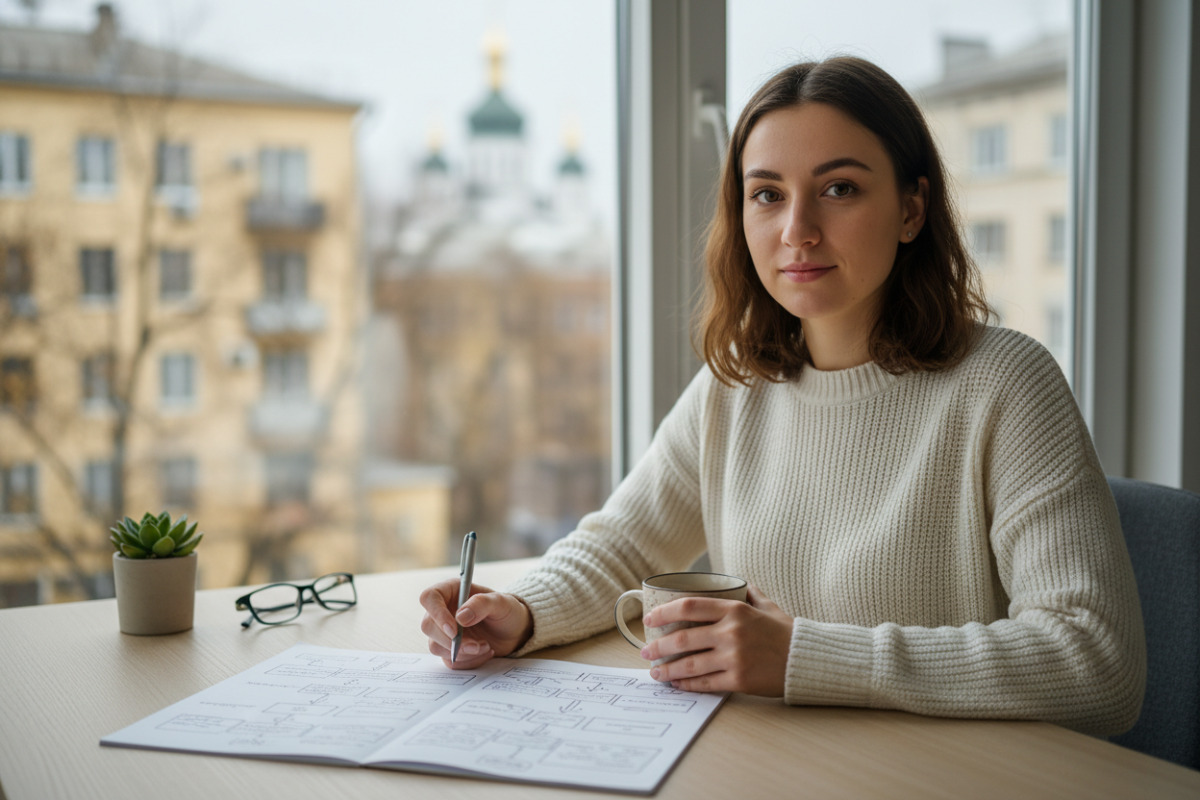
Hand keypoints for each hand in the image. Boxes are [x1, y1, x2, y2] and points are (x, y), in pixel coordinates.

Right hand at [419, 579, 532, 669]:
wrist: (514, 631)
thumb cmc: (507, 611)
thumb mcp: (501, 602)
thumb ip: (481, 604)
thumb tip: (460, 617)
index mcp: (451, 591)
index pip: (429, 598)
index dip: (436, 614)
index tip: (454, 630)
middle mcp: (443, 611)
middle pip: (428, 626)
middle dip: (451, 641)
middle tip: (476, 645)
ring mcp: (444, 632)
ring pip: (436, 646)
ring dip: (462, 652)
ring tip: (486, 646)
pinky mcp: (450, 650)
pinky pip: (450, 661)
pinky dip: (469, 661)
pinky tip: (485, 652)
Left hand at [639, 585, 791, 695]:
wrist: (806, 660)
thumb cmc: (785, 632)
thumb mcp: (766, 605)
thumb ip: (748, 593)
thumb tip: (734, 582)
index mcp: (734, 610)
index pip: (689, 606)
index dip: (664, 612)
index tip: (649, 619)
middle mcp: (731, 632)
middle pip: (683, 638)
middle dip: (659, 646)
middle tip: (646, 651)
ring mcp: (734, 657)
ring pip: (689, 665)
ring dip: (667, 670)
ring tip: (655, 672)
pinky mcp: (739, 679)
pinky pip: (705, 683)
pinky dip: (686, 685)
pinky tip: (677, 684)